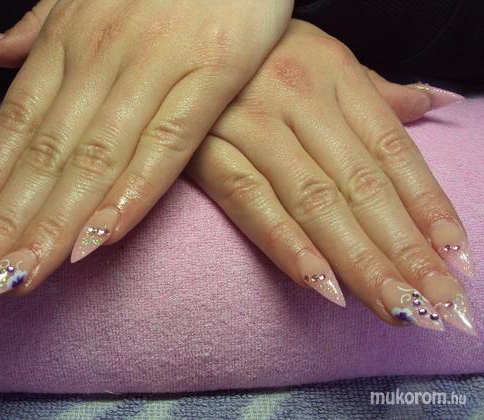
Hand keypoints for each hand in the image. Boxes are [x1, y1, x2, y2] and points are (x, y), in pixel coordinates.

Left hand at [0, 0, 292, 303]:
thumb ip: (35, 29)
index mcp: (69, 40)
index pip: (15, 127)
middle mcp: (101, 57)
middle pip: (46, 156)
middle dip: (5, 225)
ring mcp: (156, 66)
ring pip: (95, 159)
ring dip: (53, 225)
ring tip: (19, 279)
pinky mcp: (211, 75)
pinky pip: (166, 146)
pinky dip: (132, 195)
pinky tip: (100, 240)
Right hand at [186, 21, 473, 333]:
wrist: (181, 36)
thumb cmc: (259, 52)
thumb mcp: (322, 55)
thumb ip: (376, 92)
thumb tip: (432, 102)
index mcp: (334, 75)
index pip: (393, 152)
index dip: (429, 209)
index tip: (455, 261)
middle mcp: (299, 98)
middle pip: (362, 186)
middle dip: (406, 252)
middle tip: (439, 307)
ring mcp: (251, 125)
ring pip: (315, 202)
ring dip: (359, 261)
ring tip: (397, 308)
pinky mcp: (206, 150)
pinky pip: (251, 202)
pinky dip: (287, 244)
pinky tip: (323, 285)